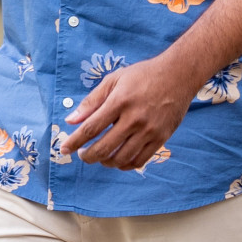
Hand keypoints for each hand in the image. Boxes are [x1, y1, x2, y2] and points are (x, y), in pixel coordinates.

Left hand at [60, 55, 196, 169]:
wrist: (178, 76)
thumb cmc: (142, 75)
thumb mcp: (113, 80)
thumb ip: (91, 101)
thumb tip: (71, 120)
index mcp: (119, 101)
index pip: (91, 128)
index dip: (74, 142)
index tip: (64, 149)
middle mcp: (134, 119)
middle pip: (104, 148)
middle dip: (88, 156)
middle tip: (81, 155)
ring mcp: (149, 131)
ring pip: (121, 158)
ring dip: (105, 162)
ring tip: (99, 157)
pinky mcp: (161, 139)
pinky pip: (140, 160)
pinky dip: (124, 165)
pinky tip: (117, 160)